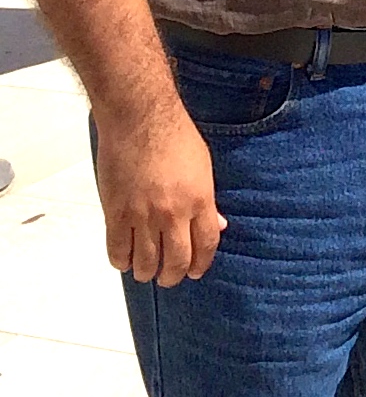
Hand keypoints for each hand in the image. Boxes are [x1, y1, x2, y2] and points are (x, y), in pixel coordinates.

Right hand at [95, 100, 223, 285]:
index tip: (195, 271)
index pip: (206, 245)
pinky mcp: (115, 213)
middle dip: (173, 276)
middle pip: (175, 261)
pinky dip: (122, 261)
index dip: (201, 264)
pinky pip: (117, 251)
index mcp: (200, 200)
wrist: (141, 120)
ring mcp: (142, 215)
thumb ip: (209, 201)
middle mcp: (172, 213)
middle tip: (169, 276)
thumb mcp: (204, 166)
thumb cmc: (177, 137)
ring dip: (146, 272)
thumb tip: (218, 226)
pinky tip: (126, 258)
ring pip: (145, 263)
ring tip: (147, 269)